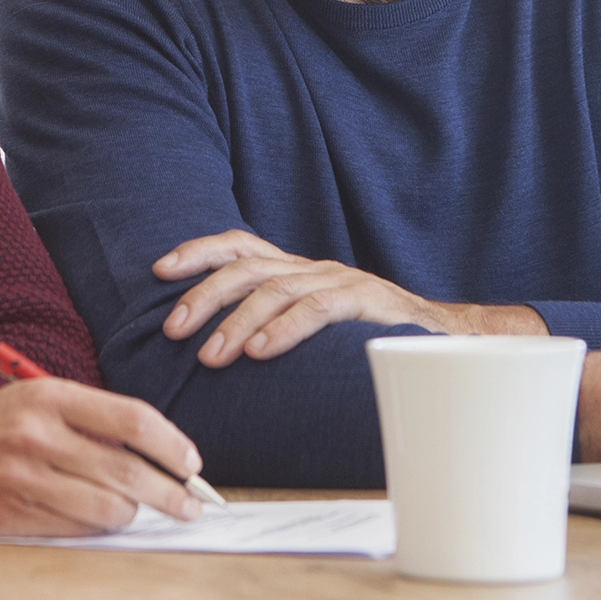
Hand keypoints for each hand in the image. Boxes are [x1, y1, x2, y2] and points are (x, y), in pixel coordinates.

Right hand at [0, 376, 206, 534]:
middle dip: (172, 492)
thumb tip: (143, 447)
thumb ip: (80, 418)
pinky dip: (96, 529)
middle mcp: (37, 433)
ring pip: (108, 507)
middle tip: (191, 504)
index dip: (172, 444)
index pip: (132, 419)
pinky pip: (76, 529)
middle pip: (129, 470)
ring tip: (135, 511)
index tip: (191, 462)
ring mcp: (23, 477)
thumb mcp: (23, 401)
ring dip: (132, 514)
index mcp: (45, 394)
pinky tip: (96, 522)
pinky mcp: (11, 515)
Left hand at [153, 230, 545, 365]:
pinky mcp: (366, 302)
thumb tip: (207, 346)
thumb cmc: (361, 340)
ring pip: (276, 288)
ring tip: (210, 354)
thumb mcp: (307, 326)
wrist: (441, 340)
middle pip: (246, 266)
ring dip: (236, 321)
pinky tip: (260, 352)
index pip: (238, 245)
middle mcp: (310, 267)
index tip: (159, 270)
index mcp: (293, 269)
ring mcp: (338, 281)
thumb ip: (268, 325)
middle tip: (173, 330)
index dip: (197, 252)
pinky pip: (318, 309)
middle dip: (203, 294)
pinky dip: (285, 329)